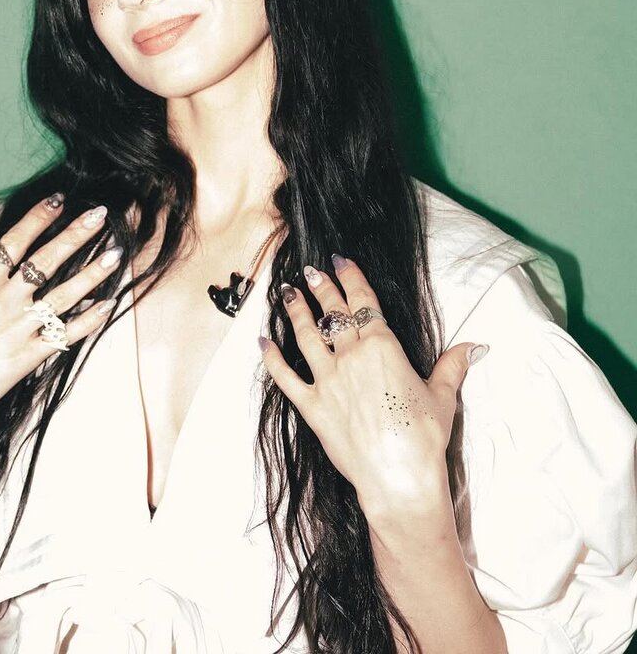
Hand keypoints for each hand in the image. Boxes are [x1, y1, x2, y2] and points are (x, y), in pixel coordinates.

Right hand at [0, 197, 121, 444]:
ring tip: (116, 254)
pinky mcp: (29, 355)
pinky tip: (108, 305)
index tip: (59, 200)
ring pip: (67, 293)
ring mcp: (20, 326)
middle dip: (77, 234)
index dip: (39, 218)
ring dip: (94, 272)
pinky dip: (90, 319)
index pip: (16, 240)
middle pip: (48, 259)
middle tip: (101, 215)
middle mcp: (4, 299)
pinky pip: (68, 333)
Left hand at [260, 255, 484, 519]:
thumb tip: (476, 346)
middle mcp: (351, 357)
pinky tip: (263, 341)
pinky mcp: (312, 406)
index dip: (351, 278)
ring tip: (288, 293)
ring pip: (307, 336)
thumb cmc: (423, 437)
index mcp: (382, 346)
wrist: (399, 478)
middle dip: (321, 288)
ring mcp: (328, 380)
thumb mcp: (442, 395)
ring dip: (296, 311)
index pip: (363, 302)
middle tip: (311, 271)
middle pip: (332, 313)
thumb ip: (453, 365)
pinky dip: (272, 358)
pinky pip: (285, 377)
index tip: (340, 262)